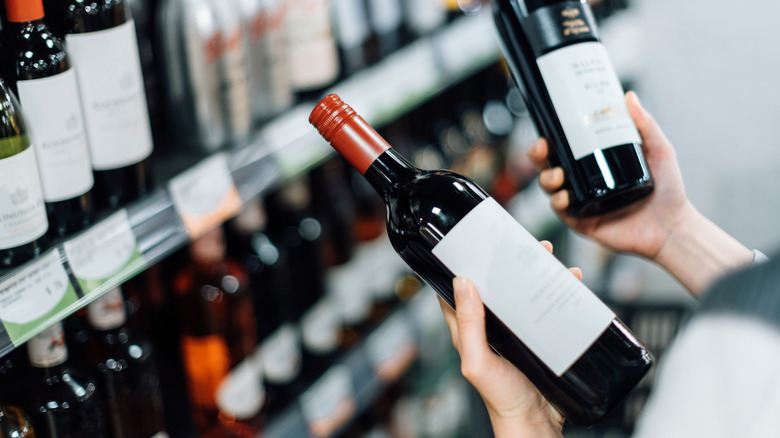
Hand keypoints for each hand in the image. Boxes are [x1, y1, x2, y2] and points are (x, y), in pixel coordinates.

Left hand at [438, 241, 575, 437]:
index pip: (459, 291)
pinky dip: (559, 292)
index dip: (464, 265)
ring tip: (548, 256)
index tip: (474, 244)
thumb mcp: (477, 361)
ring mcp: (517, 331)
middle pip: (497, 285)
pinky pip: (548, 308)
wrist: (537, 424)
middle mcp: (492, 327)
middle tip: (521, 244)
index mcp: (469, 330)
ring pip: (524, 292)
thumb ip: (468, 324)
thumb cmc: (501, 399)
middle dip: (507, 262)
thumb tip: (462, 283)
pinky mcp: (540, 337)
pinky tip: (571, 282)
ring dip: (535, 272)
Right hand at [528, 91, 688, 260]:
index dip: (550, 138)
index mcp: (596, 162)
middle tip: (543, 149)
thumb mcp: (659, 150)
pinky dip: (557, 202)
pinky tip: (565, 197)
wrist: (674, 227)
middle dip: (538, 156)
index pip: (565, 147)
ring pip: (550, 187)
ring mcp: (581, 201)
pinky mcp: (582, 221)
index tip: (547, 130)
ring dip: (546, 178)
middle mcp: (585, 181)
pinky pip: (561, 211)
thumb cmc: (668, 191)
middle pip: (549, 165)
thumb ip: (645, 124)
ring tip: (559, 175)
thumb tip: (629, 97)